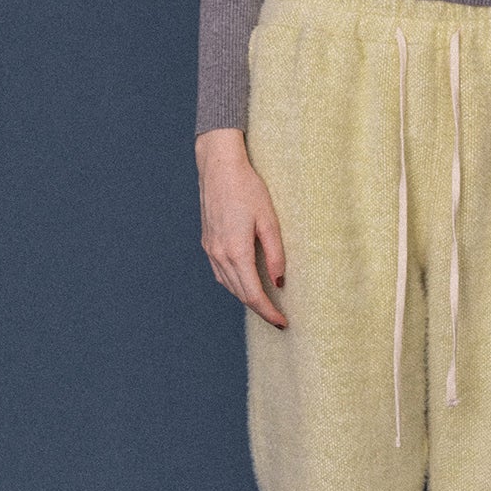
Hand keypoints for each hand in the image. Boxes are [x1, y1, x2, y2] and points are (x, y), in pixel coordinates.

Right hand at [196, 128, 287, 328]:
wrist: (218, 167)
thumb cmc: (247, 188)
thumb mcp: (269, 220)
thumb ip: (275, 254)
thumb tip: (279, 282)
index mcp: (236, 252)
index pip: (254, 294)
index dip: (269, 312)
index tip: (283, 323)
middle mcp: (219, 255)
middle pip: (240, 294)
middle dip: (260, 309)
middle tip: (278, 318)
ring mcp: (210, 249)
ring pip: (229, 285)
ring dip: (246, 298)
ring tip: (265, 304)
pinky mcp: (207, 242)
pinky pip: (220, 273)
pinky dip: (234, 284)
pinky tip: (245, 283)